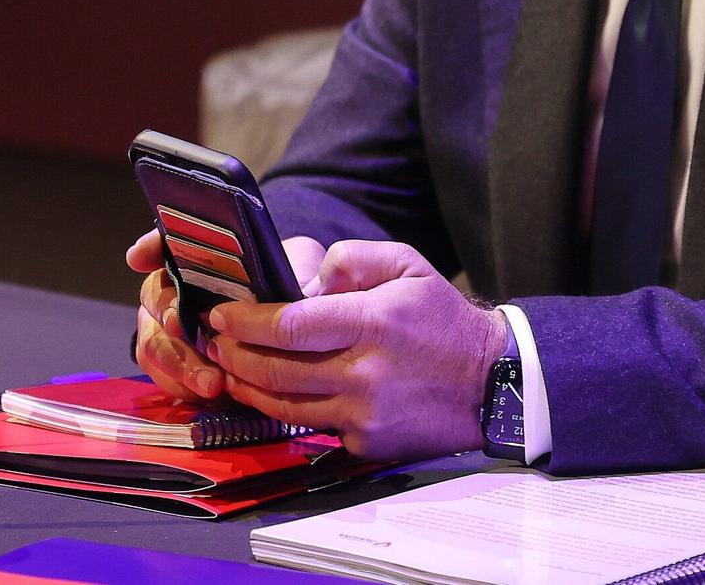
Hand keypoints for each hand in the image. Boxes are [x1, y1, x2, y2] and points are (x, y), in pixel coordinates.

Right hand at [126, 230, 327, 401]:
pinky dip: (184, 385)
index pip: (167, 242)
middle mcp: (177, 288)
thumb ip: (304, 269)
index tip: (140, 257)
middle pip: (154, 295)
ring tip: (210, 381)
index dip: (151, 246)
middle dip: (165, 309)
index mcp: (202, 256)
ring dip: (178, 361)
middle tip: (181, 324)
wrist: (289, 337)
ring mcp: (170, 329)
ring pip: (155, 341)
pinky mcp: (176, 365)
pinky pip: (165, 376)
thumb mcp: (300, 271)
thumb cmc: (287, 290)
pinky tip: (209, 394)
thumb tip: (325, 275)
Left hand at [203, 239, 507, 461]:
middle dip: (233, 353)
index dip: (246, 321)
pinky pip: (311, 427)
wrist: (490, 384)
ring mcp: (364, 415)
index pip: (289, 325)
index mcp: (373, 323)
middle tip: (215, 340)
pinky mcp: (366, 444)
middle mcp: (365, 373)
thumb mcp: (407, 264)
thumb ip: (351, 260)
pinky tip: (271, 391)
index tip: (222, 314)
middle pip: (275, 369)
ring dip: (247, 385)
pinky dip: (284, 409)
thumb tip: (303, 281)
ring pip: (282, 404)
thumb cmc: (441, 319)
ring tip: (230, 366)